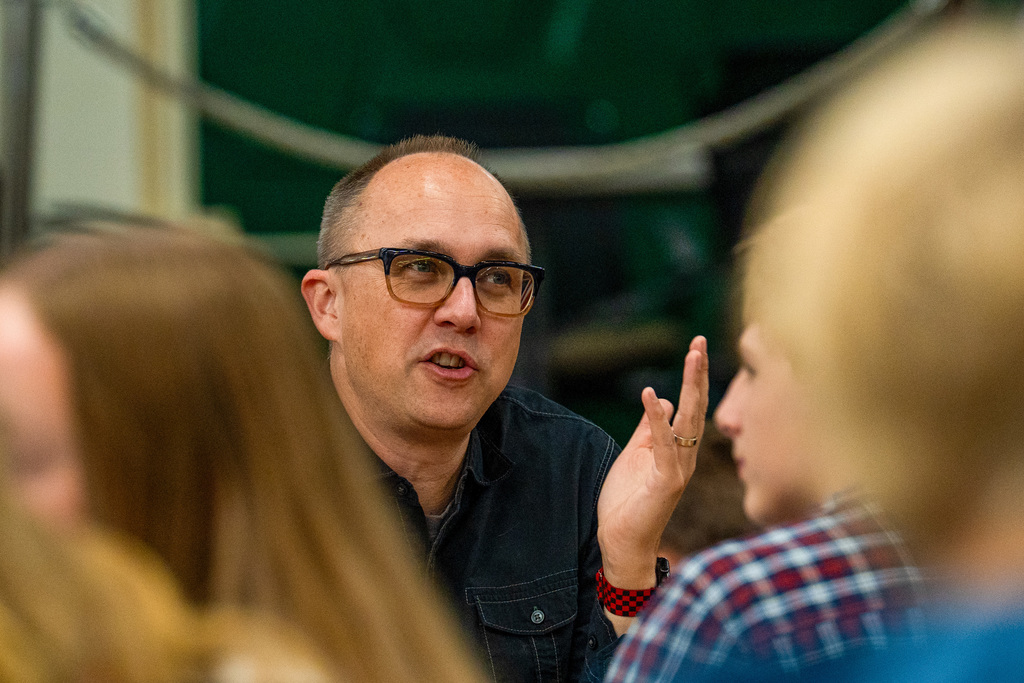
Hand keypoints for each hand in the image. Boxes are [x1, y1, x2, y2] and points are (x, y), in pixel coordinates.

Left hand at [596, 336, 708, 591]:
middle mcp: (686, 456)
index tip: (696, 346)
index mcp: (680, 449)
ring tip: (691, 356)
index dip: (695, 376)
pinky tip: (653, 395)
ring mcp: (679, 469)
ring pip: (690, 421)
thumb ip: (649, 429)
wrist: (623, 543)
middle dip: (699, 373)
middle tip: (699, 341)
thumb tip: (664, 400)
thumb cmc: (629, 502)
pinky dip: (659, 419)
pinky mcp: (666, 481)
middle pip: (697, 407)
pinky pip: (664, 444)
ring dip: (691, 386)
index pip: (692, 406)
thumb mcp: (636, 455)